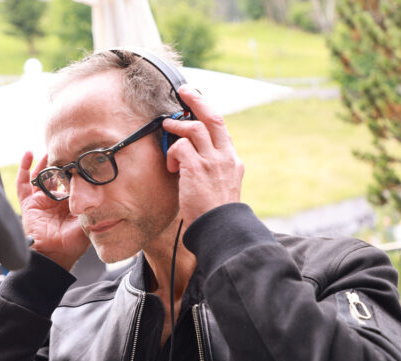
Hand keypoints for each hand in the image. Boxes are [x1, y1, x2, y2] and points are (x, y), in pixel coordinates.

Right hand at [16, 152, 89, 270]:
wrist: (54, 256)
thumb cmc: (72, 244)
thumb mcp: (88, 222)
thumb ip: (93, 207)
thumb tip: (104, 190)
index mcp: (70, 204)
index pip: (72, 180)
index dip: (75, 168)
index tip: (81, 153)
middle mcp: (55, 201)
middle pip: (56, 175)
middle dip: (60, 162)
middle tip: (66, 147)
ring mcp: (41, 201)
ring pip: (40, 176)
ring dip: (44, 162)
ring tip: (50, 148)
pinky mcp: (28, 204)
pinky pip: (23, 183)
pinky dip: (24, 168)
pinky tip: (28, 153)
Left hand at [164, 86, 243, 227]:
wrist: (221, 228)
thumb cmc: (215, 213)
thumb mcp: (221, 186)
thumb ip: (211, 169)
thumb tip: (191, 158)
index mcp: (232, 160)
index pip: (221, 128)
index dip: (207, 112)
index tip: (195, 104)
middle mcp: (225, 156)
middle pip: (213, 117)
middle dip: (197, 100)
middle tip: (184, 91)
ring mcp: (212, 161)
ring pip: (194, 128)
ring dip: (177, 126)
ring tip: (167, 127)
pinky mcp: (197, 168)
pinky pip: (180, 146)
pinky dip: (172, 152)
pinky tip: (171, 167)